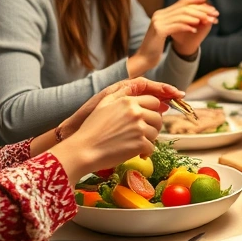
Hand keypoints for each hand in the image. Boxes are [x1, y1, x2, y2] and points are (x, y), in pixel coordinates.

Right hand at [59, 78, 182, 173]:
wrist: (84, 149)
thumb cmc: (91, 128)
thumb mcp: (103, 103)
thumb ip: (120, 94)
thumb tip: (135, 87)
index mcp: (128, 101)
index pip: (154, 102)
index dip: (152, 111)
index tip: (147, 119)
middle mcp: (136, 112)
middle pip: (158, 118)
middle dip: (153, 125)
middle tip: (143, 133)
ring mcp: (139, 128)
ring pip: (155, 133)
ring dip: (149, 139)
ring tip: (136, 142)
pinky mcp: (140, 144)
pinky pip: (151, 147)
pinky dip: (145, 152)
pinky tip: (137, 153)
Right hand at [130, 0, 217, 75]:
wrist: (143, 59)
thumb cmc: (156, 48)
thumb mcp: (167, 32)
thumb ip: (177, 23)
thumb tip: (195, 17)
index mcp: (161, 13)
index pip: (181, 2)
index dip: (194, 0)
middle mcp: (159, 15)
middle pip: (183, 8)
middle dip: (200, 10)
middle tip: (213, 13)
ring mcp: (158, 22)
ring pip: (181, 16)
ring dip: (196, 18)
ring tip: (207, 21)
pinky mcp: (159, 30)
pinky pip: (177, 26)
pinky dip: (187, 27)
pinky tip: (195, 30)